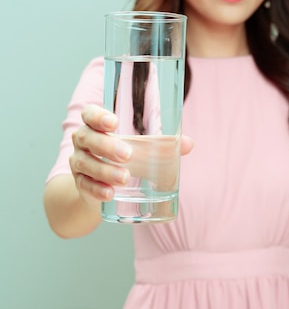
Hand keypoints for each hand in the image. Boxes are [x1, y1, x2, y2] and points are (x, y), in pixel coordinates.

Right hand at [70, 105, 193, 203]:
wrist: (99, 187)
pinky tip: (110, 194)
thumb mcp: (140, 148)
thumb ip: (162, 145)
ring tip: (124, 178)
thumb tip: (189, 143)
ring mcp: (78, 163)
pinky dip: (97, 190)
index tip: (114, 123)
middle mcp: (83, 141)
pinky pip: (84, 186)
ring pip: (85, 163)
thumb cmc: (122, 157)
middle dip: (106, 146)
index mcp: (96, 126)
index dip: (97, 116)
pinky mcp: (80, 184)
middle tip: (127, 155)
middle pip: (86, 138)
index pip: (89, 114)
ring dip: (105, 170)